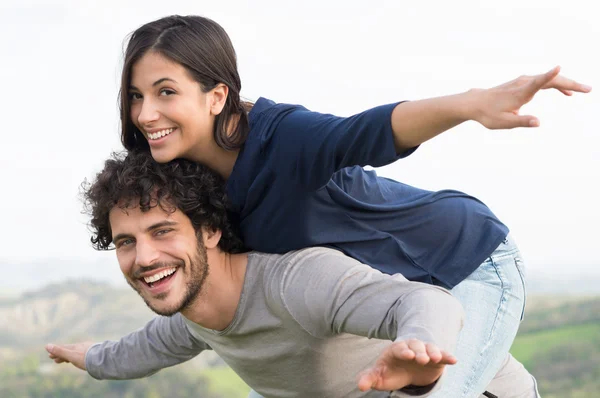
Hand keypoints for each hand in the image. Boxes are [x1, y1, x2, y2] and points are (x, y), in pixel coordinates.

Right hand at [45, 342, 93, 370]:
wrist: (102, 359)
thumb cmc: (85, 358)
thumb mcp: (71, 355)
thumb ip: (60, 351)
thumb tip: (47, 346)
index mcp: (75, 347)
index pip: (63, 349)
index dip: (56, 352)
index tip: (49, 355)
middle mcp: (82, 347)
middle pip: (69, 351)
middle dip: (61, 355)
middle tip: (54, 360)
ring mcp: (88, 350)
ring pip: (76, 353)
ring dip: (70, 356)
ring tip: (66, 361)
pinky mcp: (94, 354)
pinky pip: (84, 355)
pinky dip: (78, 357)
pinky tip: (81, 360)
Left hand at [357, 338, 456, 391]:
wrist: (405, 370)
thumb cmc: (390, 372)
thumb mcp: (379, 375)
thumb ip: (369, 378)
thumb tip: (360, 385)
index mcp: (396, 349)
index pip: (399, 348)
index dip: (403, 351)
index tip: (408, 355)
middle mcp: (412, 347)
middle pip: (416, 346)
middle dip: (419, 351)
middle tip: (421, 358)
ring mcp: (424, 352)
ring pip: (429, 348)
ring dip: (432, 352)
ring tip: (436, 358)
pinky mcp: (436, 359)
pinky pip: (442, 355)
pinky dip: (447, 356)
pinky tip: (453, 360)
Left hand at [471, 66, 590, 129]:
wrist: (475, 103)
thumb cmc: (488, 114)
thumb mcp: (504, 123)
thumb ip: (522, 122)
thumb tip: (538, 123)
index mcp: (520, 93)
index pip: (537, 82)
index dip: (548, 76)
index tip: (558, 67)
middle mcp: (523, 83)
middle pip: (550, 80)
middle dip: (570, 83)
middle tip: (588, 89)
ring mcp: (523, 81)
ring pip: (549, 80)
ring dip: (566, 83)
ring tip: (583, 90)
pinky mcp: (523, 83)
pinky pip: (544, 81)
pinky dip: (556, 84)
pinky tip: (566, 93)